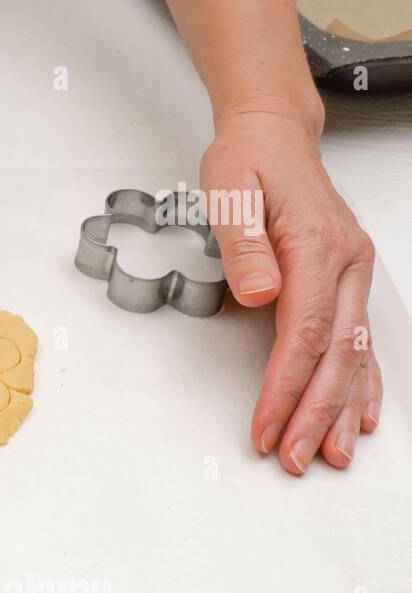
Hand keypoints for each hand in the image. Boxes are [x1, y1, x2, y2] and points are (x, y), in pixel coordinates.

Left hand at [200, 108, 381, 472]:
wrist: (272, 135)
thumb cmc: (247, 161)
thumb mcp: (229, 192)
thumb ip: (243, 246)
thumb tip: (260, 294)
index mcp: (318, 247)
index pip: (305, 334)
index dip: (286, 387)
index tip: (267, 426)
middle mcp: (346, 264)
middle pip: (336, 355)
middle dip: (316, 413)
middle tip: (296, 457)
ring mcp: (352, 275)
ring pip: (355, 356)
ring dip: (343, 409)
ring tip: (332, 455)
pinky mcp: (346, 281)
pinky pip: (362, 342)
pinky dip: (363, 384)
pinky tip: (363, 416)